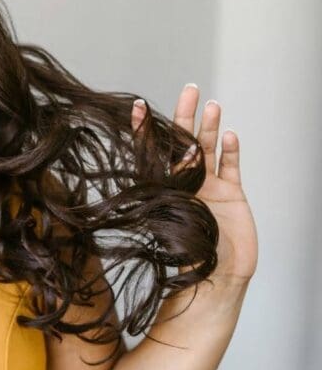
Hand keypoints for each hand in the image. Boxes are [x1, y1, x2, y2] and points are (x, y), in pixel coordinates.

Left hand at [131, 85, 257, 283]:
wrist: (215, 280)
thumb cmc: (185, 259)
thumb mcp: (164, 225)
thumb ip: (160, 200)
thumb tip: (147, 180)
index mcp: (163, 188)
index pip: (152, 152)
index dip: (146, 130)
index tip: (136, 106)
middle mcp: (185, 183)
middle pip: (185, 142)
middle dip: (185, 116)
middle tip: (189, 89)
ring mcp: (210, 188)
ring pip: (210, 149)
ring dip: (209, 127)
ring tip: (210, 104)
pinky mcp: (233, 196)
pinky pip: (231, 167)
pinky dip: (230, 151)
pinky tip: (229, 134)